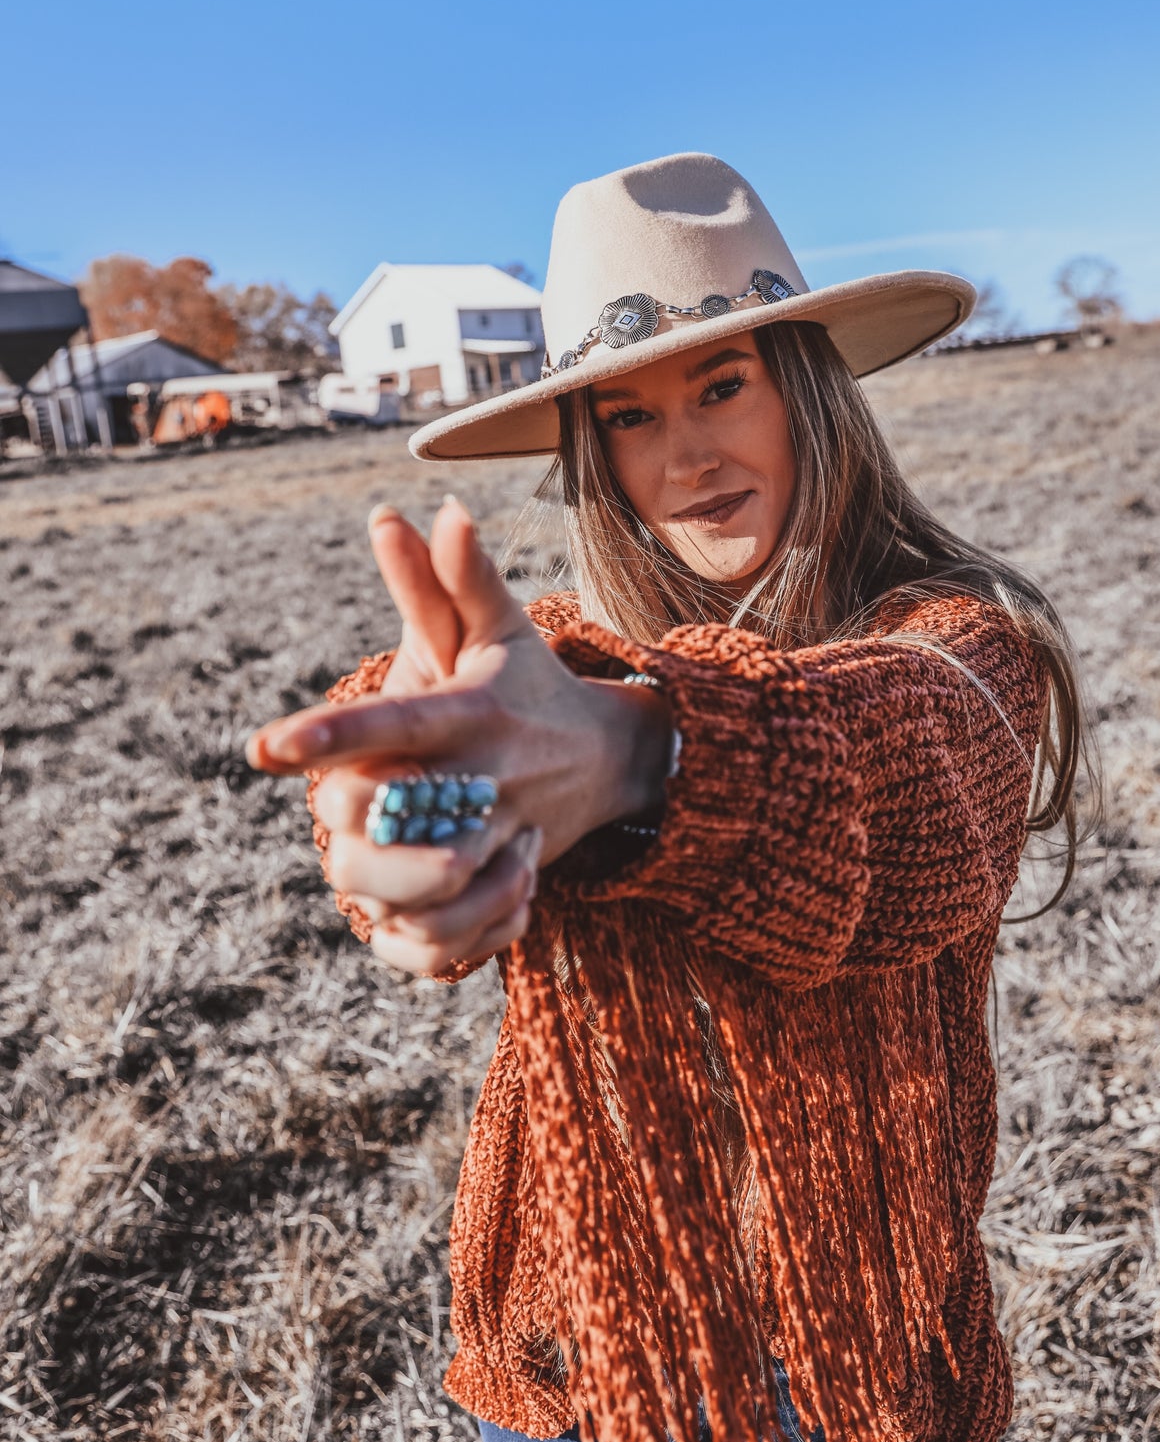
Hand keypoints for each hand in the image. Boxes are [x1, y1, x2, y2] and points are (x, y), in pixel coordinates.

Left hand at [246, 499, 672, 975]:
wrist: (613, 759)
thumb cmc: (533, 686)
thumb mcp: (500, 629)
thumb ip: (452, 577)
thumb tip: (420, 509)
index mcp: (474, 712)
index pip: (395, 724)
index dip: (330, 737)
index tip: (264, 747)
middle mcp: (491, 775)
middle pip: (398, 809)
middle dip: (345, 815)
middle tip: (324, 804)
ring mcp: (506, 833)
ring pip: (431, 881)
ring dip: (377, 882)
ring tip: (346, 867)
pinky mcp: (515, 880)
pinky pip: (464, 928)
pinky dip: (422, 933)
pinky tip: (387, 917)